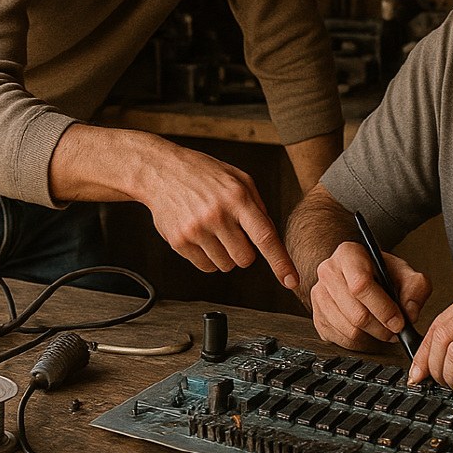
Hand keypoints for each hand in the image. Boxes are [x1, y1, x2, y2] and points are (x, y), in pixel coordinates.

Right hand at [141, 143, 299, 289]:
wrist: (161, 171)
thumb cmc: (203, 174)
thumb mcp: (238, 178)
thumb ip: (258, 206)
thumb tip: (270, 238)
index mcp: (238, 197)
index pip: (265, 237)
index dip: (280, 262)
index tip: (291, 281)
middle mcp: (217, 214)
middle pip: (246, 259)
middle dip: (245, 251)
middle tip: (233, 233)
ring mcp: (197, 230)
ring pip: (226, 266)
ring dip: (225, 255)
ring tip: (214, 231)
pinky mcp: (180, 241)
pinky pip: (205, 267)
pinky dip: (208, 257)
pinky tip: (201, 236)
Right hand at [310, 240, 431, 349]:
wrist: (356, 274)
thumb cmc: (379, 272)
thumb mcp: (404, 272)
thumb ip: (416, 288)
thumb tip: (410, 313)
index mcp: (348, 254)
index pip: (361, 285)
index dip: (383, 308)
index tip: (399, 322)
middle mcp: (328, 272)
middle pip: (356, 313)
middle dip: (382, 328)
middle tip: (396, 330)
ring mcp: (319, 296)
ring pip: (350, 330)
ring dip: (373, 337)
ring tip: (385, 330)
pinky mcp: (317, 317)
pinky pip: (342, 341)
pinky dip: (361, 343)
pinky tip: (369, 331)